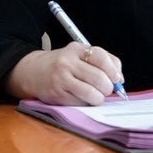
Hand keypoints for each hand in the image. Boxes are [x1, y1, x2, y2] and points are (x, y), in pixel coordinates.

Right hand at [6, 42, 124, 105]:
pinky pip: (81, 103)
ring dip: (98, 98)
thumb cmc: (63, 64)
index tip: (117, 79)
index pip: (101, 57)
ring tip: (95, 95)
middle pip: (99, 78)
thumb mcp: (79, 55)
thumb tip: (120, 80)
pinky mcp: (57, 95)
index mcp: (76, 49)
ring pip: (92, 94)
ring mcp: (61, 79)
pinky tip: (81, 98)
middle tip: (106, 90)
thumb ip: (102, 62)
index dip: (113, 70)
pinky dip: (86, 104)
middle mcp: (67, 62)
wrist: (33, 72)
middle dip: (108, 88)